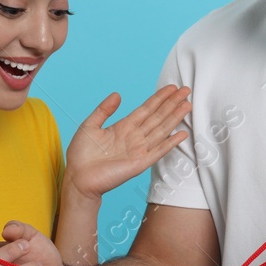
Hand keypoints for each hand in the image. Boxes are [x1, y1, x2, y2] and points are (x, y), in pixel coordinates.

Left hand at [64, 84, 192, 199]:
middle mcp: (134, 137)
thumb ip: (104, 110)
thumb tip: (117, 95)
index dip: (159, 98)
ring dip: (174, 118)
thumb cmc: (81, 155)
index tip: (171, 88)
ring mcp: (138, 150)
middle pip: (157, 117)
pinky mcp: (139, 163)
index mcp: (123, 127)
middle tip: (186, 90)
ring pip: (161, 130)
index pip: (146, 109)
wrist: (78, 178)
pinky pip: (158, 151)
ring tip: (187, 105)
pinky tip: (181, 134)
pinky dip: (170, 143)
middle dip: (172, 104)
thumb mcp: (90, 125)